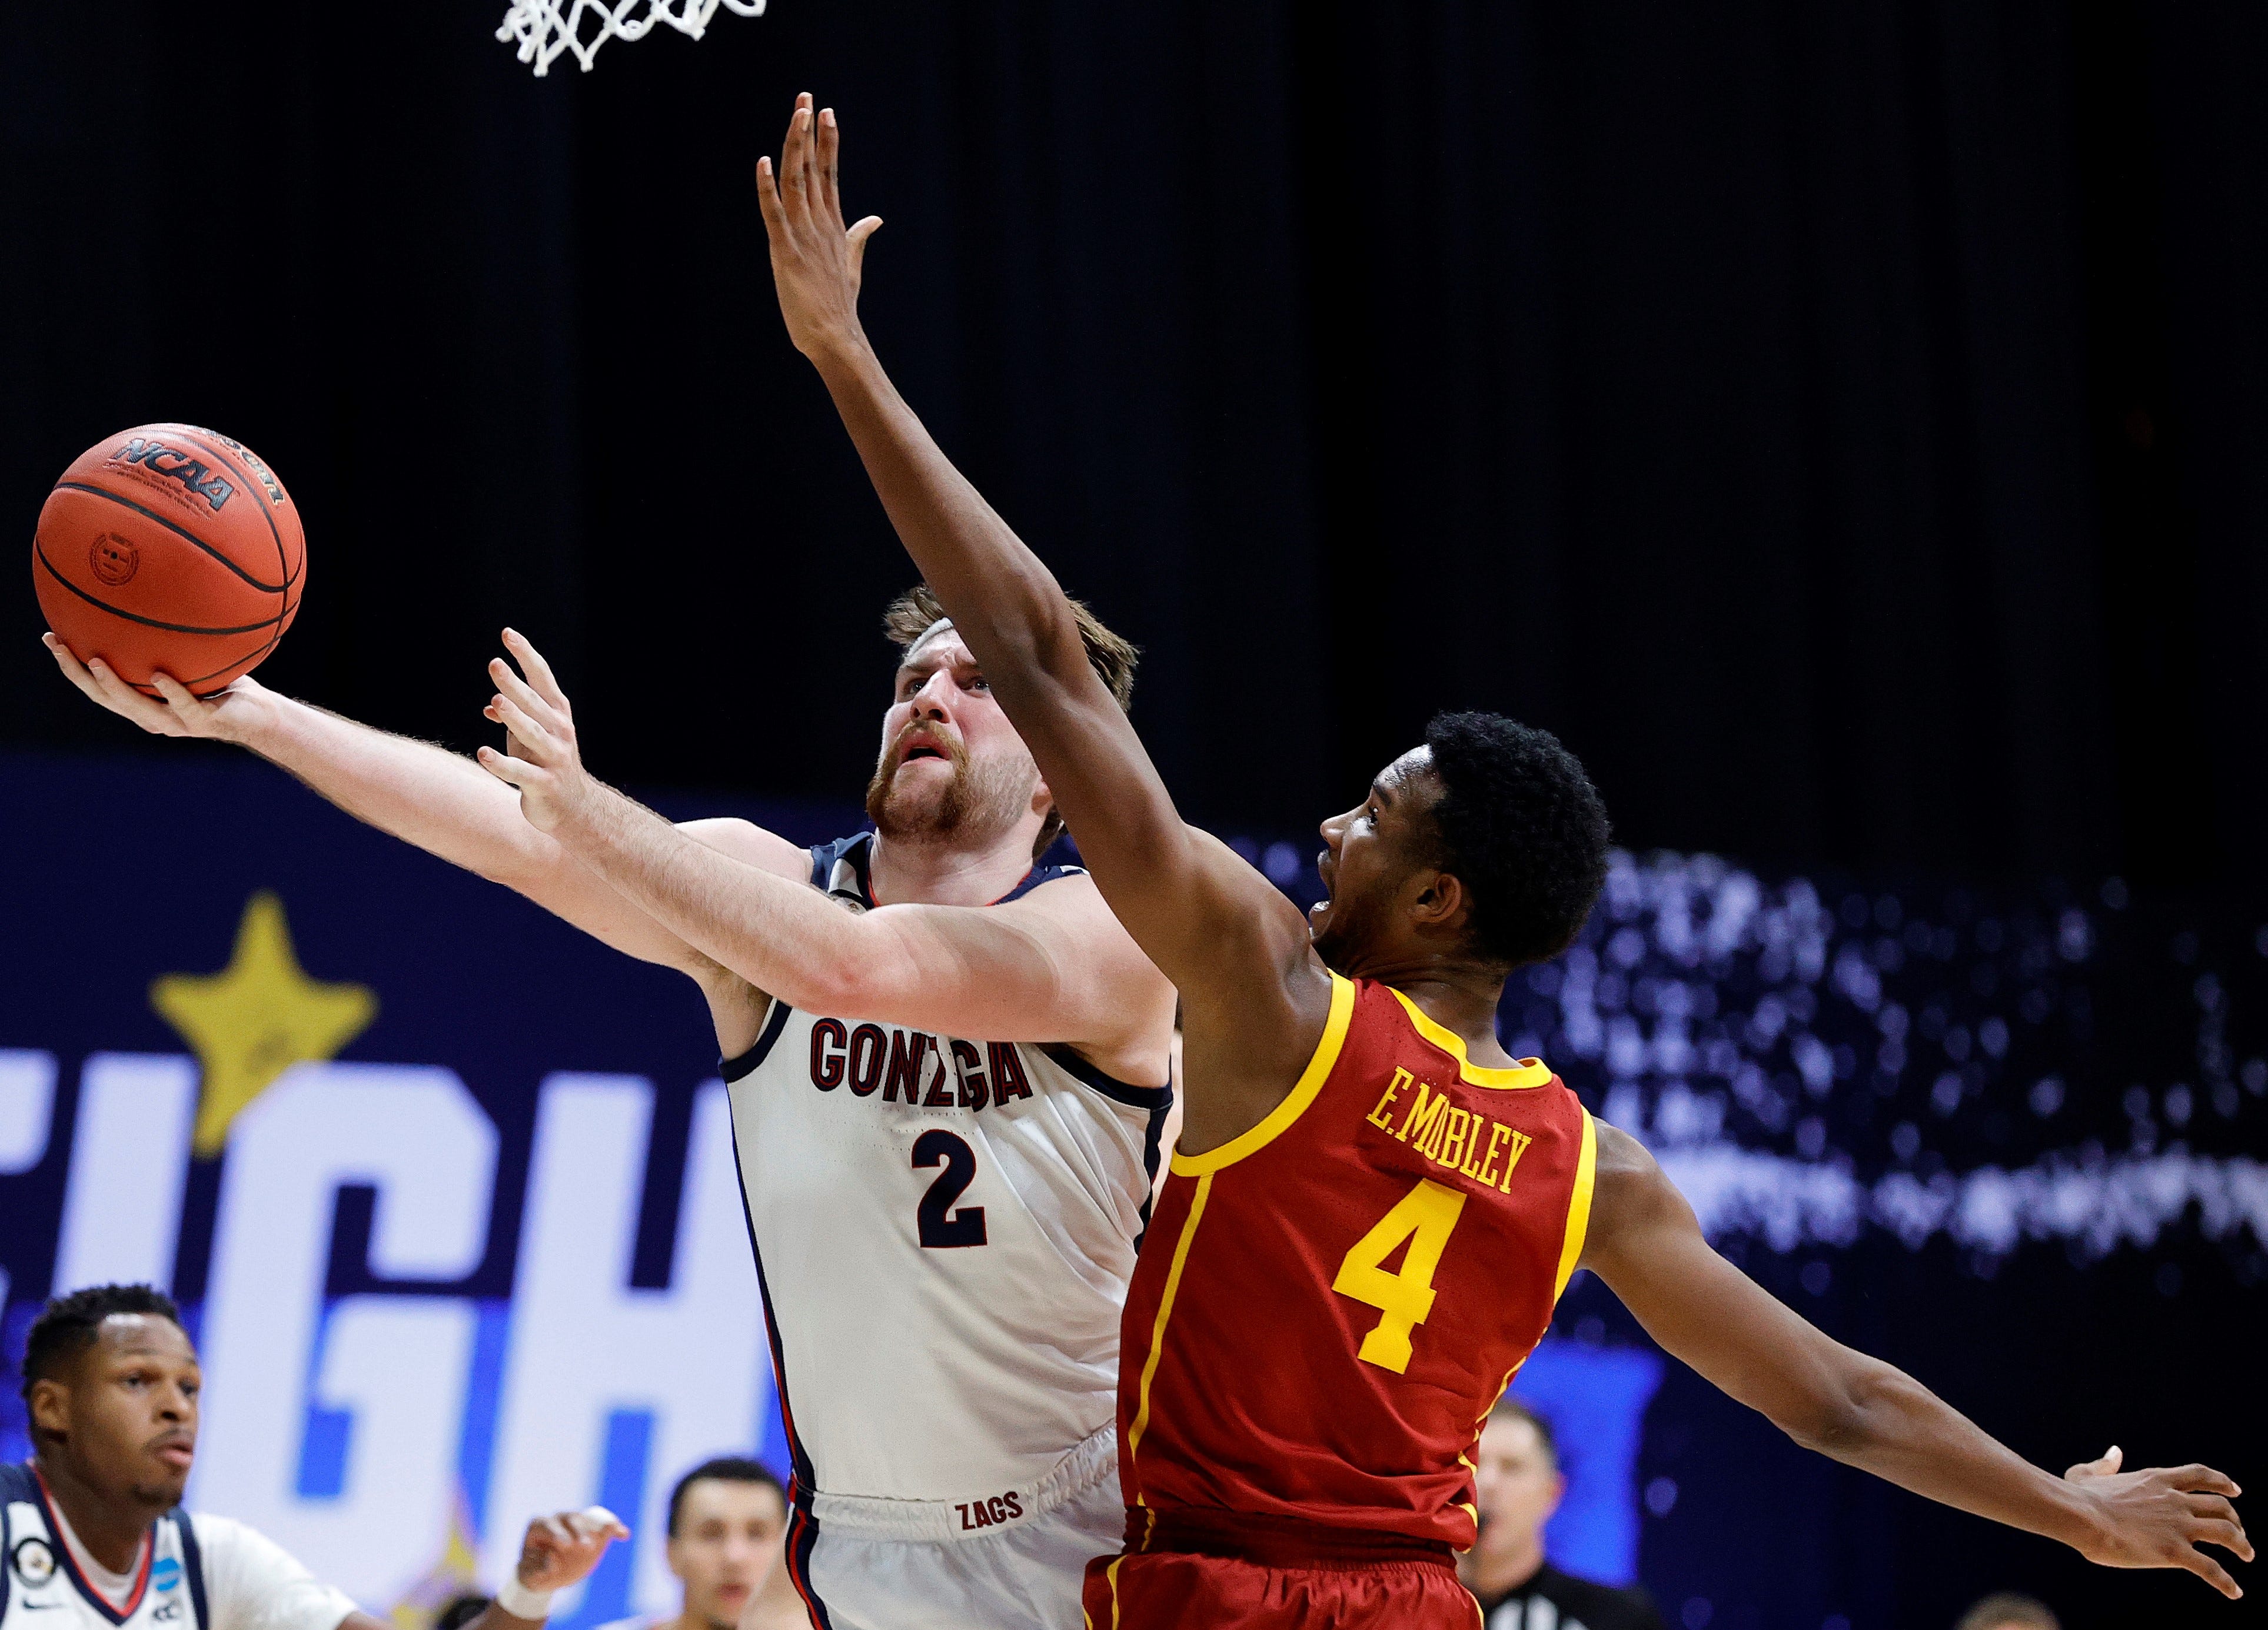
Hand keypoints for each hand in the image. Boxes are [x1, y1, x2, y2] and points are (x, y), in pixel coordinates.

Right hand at [42, 632, 268, 743]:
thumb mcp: (191, 659)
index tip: (51, 637)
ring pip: (137, 707)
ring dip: (114, 685)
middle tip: (60, 646)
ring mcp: (177, 722)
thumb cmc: (224, 684)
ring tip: (97, 662)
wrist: (262, 716)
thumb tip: (151, 598)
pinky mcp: (204, 722)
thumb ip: (168, 641)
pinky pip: (185, 705)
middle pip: (104, 698)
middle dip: (77, 673)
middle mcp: (153, 716)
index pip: (98, 686)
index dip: (71, 665)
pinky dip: (171, 691)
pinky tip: (159, 676)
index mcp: (143, 703)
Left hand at [475, 629, 599, 835]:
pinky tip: (483, 753)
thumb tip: (490, 705)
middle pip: (534, 704)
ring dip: (514, 717)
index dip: (525, 656)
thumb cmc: (546, 762)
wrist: (573, 807)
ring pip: (532, 735)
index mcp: (557, 713)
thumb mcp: (530, 735)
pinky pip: (520, 773)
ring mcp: (553, 758)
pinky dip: (502, 764)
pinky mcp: (543, 784)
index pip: (542, 678)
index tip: (507, 634)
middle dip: (514, 684)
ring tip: (496, 701)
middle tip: (494, 664)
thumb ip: (513, 715)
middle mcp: (559, 731)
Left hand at [512, 1505, 628, 1591]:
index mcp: (538, 1527)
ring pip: (588, 1519)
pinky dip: (614, 1528)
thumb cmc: (536, 1573)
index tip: (565, 1545)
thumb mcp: (532, 1576)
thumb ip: (539, 1571)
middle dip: (580, 1531)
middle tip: (587, 1546)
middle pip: (570, 1519)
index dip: (556, 1534)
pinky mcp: (592, 1531)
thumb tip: (552, 1560)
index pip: (547, 1526)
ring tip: (613, 1530)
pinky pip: (604, 1525)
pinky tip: (623, 1534)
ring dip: (600, 1526)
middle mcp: (558, 1520)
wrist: (549, 1574)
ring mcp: (576, 1524)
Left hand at [755, 91, 882, 358]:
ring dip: (794, 146)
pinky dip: (766, 188)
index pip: (829, 174)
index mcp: (833, 225)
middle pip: (813, 168)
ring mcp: (804, 237)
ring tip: (795, 115)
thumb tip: (875, 219)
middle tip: (806, 97)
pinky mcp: (785, 253)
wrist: (835, 337)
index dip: (827, 142)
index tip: (825, 112)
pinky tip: (762, 162)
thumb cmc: (839, 304)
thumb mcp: (851, 263)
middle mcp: (820, 224)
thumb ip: (858, 236)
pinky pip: (774, 214)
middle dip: (809, 131)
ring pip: (797, 182)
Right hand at [2063, 1444, 2250, 1597]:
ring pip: (2226, 1533)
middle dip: (2235, 1518)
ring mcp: (2178, 1526)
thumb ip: (2105, 1464)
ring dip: (2242, 1544)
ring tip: (2247, 1555)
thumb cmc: (2078, 1496)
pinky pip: (2211, 1569)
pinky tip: (2235, 1592)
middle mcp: (2175, 1500)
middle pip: (2221, 1505)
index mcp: (2157, 1479)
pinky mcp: (2175, 1552)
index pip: (2200, 1475)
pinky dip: (2227, 1582)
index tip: (2235, 1490)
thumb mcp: (2087, 1472)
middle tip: (2239, 1531)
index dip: (2222, 1482)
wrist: (2081, 1515)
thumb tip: (2114, 1453)